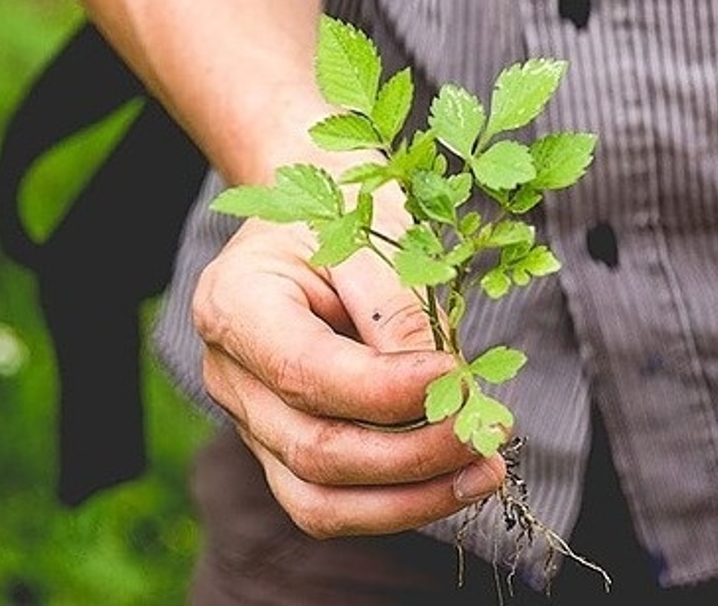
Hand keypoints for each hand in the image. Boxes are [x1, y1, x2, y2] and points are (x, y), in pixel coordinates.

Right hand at [192, 215, 504, 537]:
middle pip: (314, 451)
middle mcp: (230, 376)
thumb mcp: (373, 235)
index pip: (308, 373)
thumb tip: (444, 389)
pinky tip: (457, 481)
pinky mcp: (283, 452)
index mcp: (234, 305)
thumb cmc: (343, 213)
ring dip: (412, 500)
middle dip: (412, 456)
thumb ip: (399, 310)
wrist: (311, 214)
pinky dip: (399, 504)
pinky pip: (333, 504)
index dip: (388, 392)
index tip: (459, 377)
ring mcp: (251, 423)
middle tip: (487, 433)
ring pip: (318, 502)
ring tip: (484, 472)